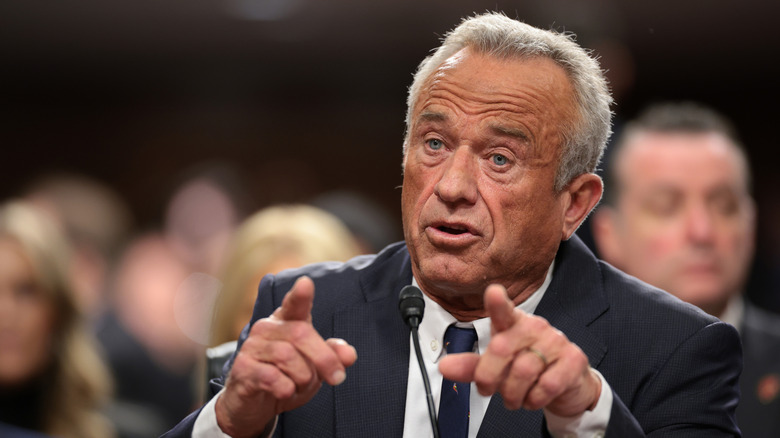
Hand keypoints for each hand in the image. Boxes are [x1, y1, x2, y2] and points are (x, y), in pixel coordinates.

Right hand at [215, 276, 357, 437]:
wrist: (253, 405)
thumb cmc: (286, 377)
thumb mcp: (314, 368)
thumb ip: (332, 357)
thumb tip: (350, 355)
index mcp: (286, 321)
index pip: (294, 304)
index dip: (300, 295)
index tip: (306, 283)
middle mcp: (267, 328)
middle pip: (301, 333)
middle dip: (324, 358)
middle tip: (338, 377)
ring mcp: (252, 346)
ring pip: (287, 356)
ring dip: (303, 377)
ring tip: (300, 386)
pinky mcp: (242, 368)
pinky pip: (271, 376)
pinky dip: (285, 388)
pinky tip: (285, 392)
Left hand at [439, 284, 599, 416]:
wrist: (566, 385)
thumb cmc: (526, 367)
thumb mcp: (495, 366)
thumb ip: (470, 366)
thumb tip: (444, 367)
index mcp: (512, 323)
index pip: (503, 310)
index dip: (497, 302)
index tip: (493, 292)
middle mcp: (534, 327)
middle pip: (501, 349)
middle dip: (489, 377)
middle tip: (488, 389)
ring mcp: (556, 341)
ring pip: (523, 372)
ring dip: (513, 394)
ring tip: (515, 396)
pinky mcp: (573, 360)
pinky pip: (546, 386)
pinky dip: (535, 400)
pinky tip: (535, 396)